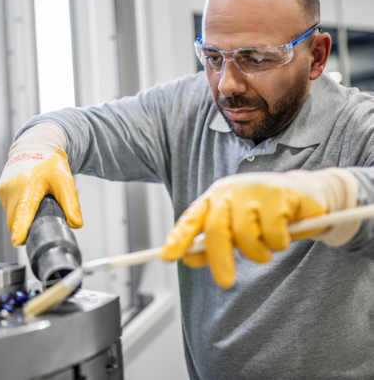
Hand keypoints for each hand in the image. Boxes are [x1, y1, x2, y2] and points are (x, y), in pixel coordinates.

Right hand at [0, 124, 82, 246]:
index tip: (18, 241)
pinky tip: (29, 201)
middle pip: (15, 220)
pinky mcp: (1, 190)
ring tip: (37, 205)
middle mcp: (12, 188)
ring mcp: (4, 190)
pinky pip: (9, 208)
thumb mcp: (65, 182)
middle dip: (26, 228)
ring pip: (12, 216)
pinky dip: (19, 210)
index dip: (21, 229)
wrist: (36, 146)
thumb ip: (71, 204)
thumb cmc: (50, 163)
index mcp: (28, 186)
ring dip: (22, 218)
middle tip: (42, 225)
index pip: (23, 212)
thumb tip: (76, 224)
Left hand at [160, 169, 358, 287]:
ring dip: (259, 252)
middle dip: (220, 260)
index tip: (167, 257)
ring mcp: (254, 190)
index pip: (192, 217)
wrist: (304, 193)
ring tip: (268, 247)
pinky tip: (285, 232)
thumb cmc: (264, 214)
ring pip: (247, 236)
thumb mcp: (235, 227)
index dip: (179, 237)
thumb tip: (188, 259)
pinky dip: (279, 242)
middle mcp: (231, 190)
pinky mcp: (278, 195)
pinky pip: (273, 234)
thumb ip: (212, 242)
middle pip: (217, 230)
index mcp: (215, 197)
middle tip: (225, 282)